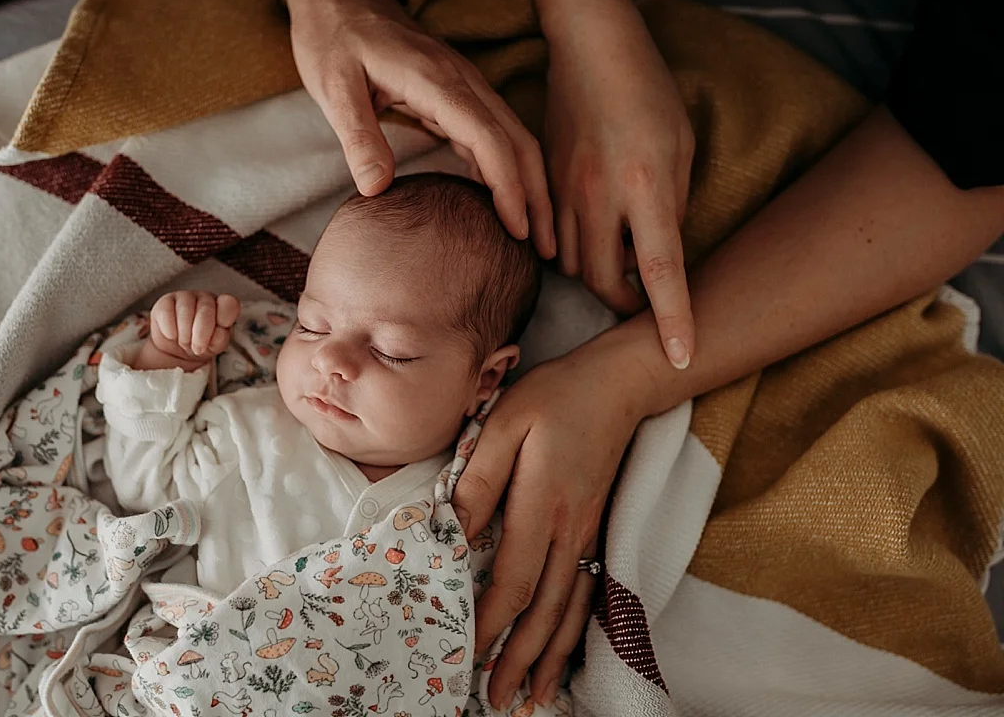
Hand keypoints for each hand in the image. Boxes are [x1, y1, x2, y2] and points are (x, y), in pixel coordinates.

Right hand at [140, 291, 240, 369]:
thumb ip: (220, 339)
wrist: (175, 350)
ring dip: (185, 334)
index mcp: (223, 307)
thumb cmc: (200, 344)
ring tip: (184, 343)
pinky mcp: (166, 301)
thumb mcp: (214, 346)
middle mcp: (206, 298)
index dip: (224, 318)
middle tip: (197, 348)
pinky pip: (167, 313)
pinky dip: (170, 330)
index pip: (230, 304)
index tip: (219, 332)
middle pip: (206, 310)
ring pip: (185, 311)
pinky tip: (172, 336)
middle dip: (201, 335)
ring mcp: (185, 297)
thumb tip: (219, 332)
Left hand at [282, 0, 555, 257]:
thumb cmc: (333, 39)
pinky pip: (493, 135)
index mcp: (437, 81)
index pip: (490, 139)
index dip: (509, 188)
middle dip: (537, 195)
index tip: (518, 230)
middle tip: (546, 249)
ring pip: (513, 138)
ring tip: (535, 235)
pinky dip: (507, 170)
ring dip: (529, 185)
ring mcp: (463, 87)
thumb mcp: (332, 88)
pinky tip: (506, 202)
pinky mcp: (455, 95)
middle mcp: (462, 82)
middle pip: (518, 141)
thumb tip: (376, 189)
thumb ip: (358, 136)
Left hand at [452, 335, 658, 708]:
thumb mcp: (503, 425)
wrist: (618, 384)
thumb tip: (452, 532)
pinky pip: (589, 592)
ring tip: (533, 697)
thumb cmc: (553, 398)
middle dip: (519, 659)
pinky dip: (577, 630)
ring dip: (550, 656)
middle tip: (497, 700)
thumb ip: (477, 481)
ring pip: (571, 609)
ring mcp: (590, 533)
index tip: (465, 654)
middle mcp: (570, 530)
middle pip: (545, 610)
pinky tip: (566, 651)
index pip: (514, 580)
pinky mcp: (598, 529)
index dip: (489, 623)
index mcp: (542, 505)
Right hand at [544, 0, 695, 368]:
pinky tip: (594, 227)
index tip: (682, 357)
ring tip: (621, 249)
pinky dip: (575, 248)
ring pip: (572, 265)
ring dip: (599, 272)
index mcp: (646, 185)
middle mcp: (599, 196)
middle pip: (603, 283)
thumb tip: (657, 254)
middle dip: (625, 304)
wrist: (591, 48)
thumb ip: (672, 207)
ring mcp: (565, 191)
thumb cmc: (649, 92)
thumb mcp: (682, 148)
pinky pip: (553, 239)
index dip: (672, 319)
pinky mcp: (544, 185)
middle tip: (645, 298)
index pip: (662, 271)